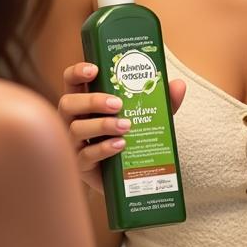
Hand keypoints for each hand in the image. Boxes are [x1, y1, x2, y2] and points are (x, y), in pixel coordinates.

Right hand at [58, 62, 186, 192]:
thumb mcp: (149, 116)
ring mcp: (75, 144)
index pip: (71, 80)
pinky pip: (85, 156)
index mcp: (86, 101)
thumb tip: (178, 85)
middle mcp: (75, 120)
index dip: (78, 71)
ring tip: (126, 126)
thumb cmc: (133, 137)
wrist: (131, 176)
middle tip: (117, 103)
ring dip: (102, 125)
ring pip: (76, 129)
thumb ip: (162, 101)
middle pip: (68, 103)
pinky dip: (103, 149)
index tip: (95, 69)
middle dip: (92, 101)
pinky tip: (120, 145)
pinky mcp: (82, 167)